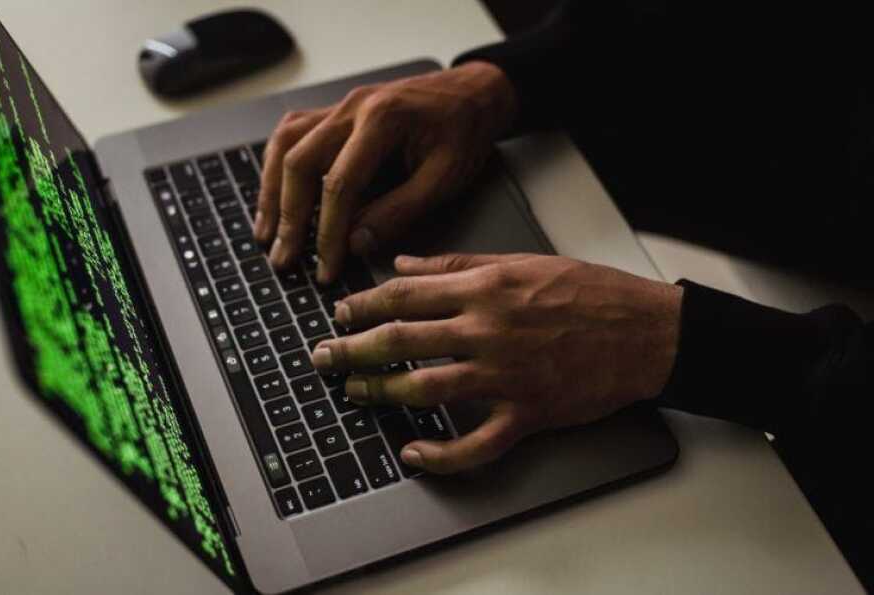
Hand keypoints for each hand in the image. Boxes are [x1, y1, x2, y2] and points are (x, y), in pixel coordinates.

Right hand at [254, 61, 516, 282]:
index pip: (340, 184)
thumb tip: (356, 244)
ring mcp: (340, 106)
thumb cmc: (464, 131)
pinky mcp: (336, 113)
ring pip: (285, 145)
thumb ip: (400, 211)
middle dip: (289, 217)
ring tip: (266, 233)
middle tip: (284, 258)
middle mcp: (352, 108)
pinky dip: (276, 165)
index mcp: (382, 119)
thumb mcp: (445, 178)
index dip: (328, 232)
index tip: (326, 267)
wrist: (473, 93)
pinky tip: (273, 193)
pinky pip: (292, 134)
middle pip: (299, 162)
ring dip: (271, 191)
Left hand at [310, 253, 682, 473]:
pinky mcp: (526, 414)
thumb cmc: (589, 292)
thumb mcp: (521, 261)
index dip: (362, 306)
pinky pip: (475, 444)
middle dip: (352, 350)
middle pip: (400, 341)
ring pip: (425, 389)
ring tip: (354, 394)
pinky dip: (440, 455)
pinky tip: (413, 454)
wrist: (645, 332)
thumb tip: (404, 264)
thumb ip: (456, 263)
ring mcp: (505, 375)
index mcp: (485, 287)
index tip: (338, 315)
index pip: (404, 295)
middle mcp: (487, 329)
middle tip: (323, 357)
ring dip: (381, 394)